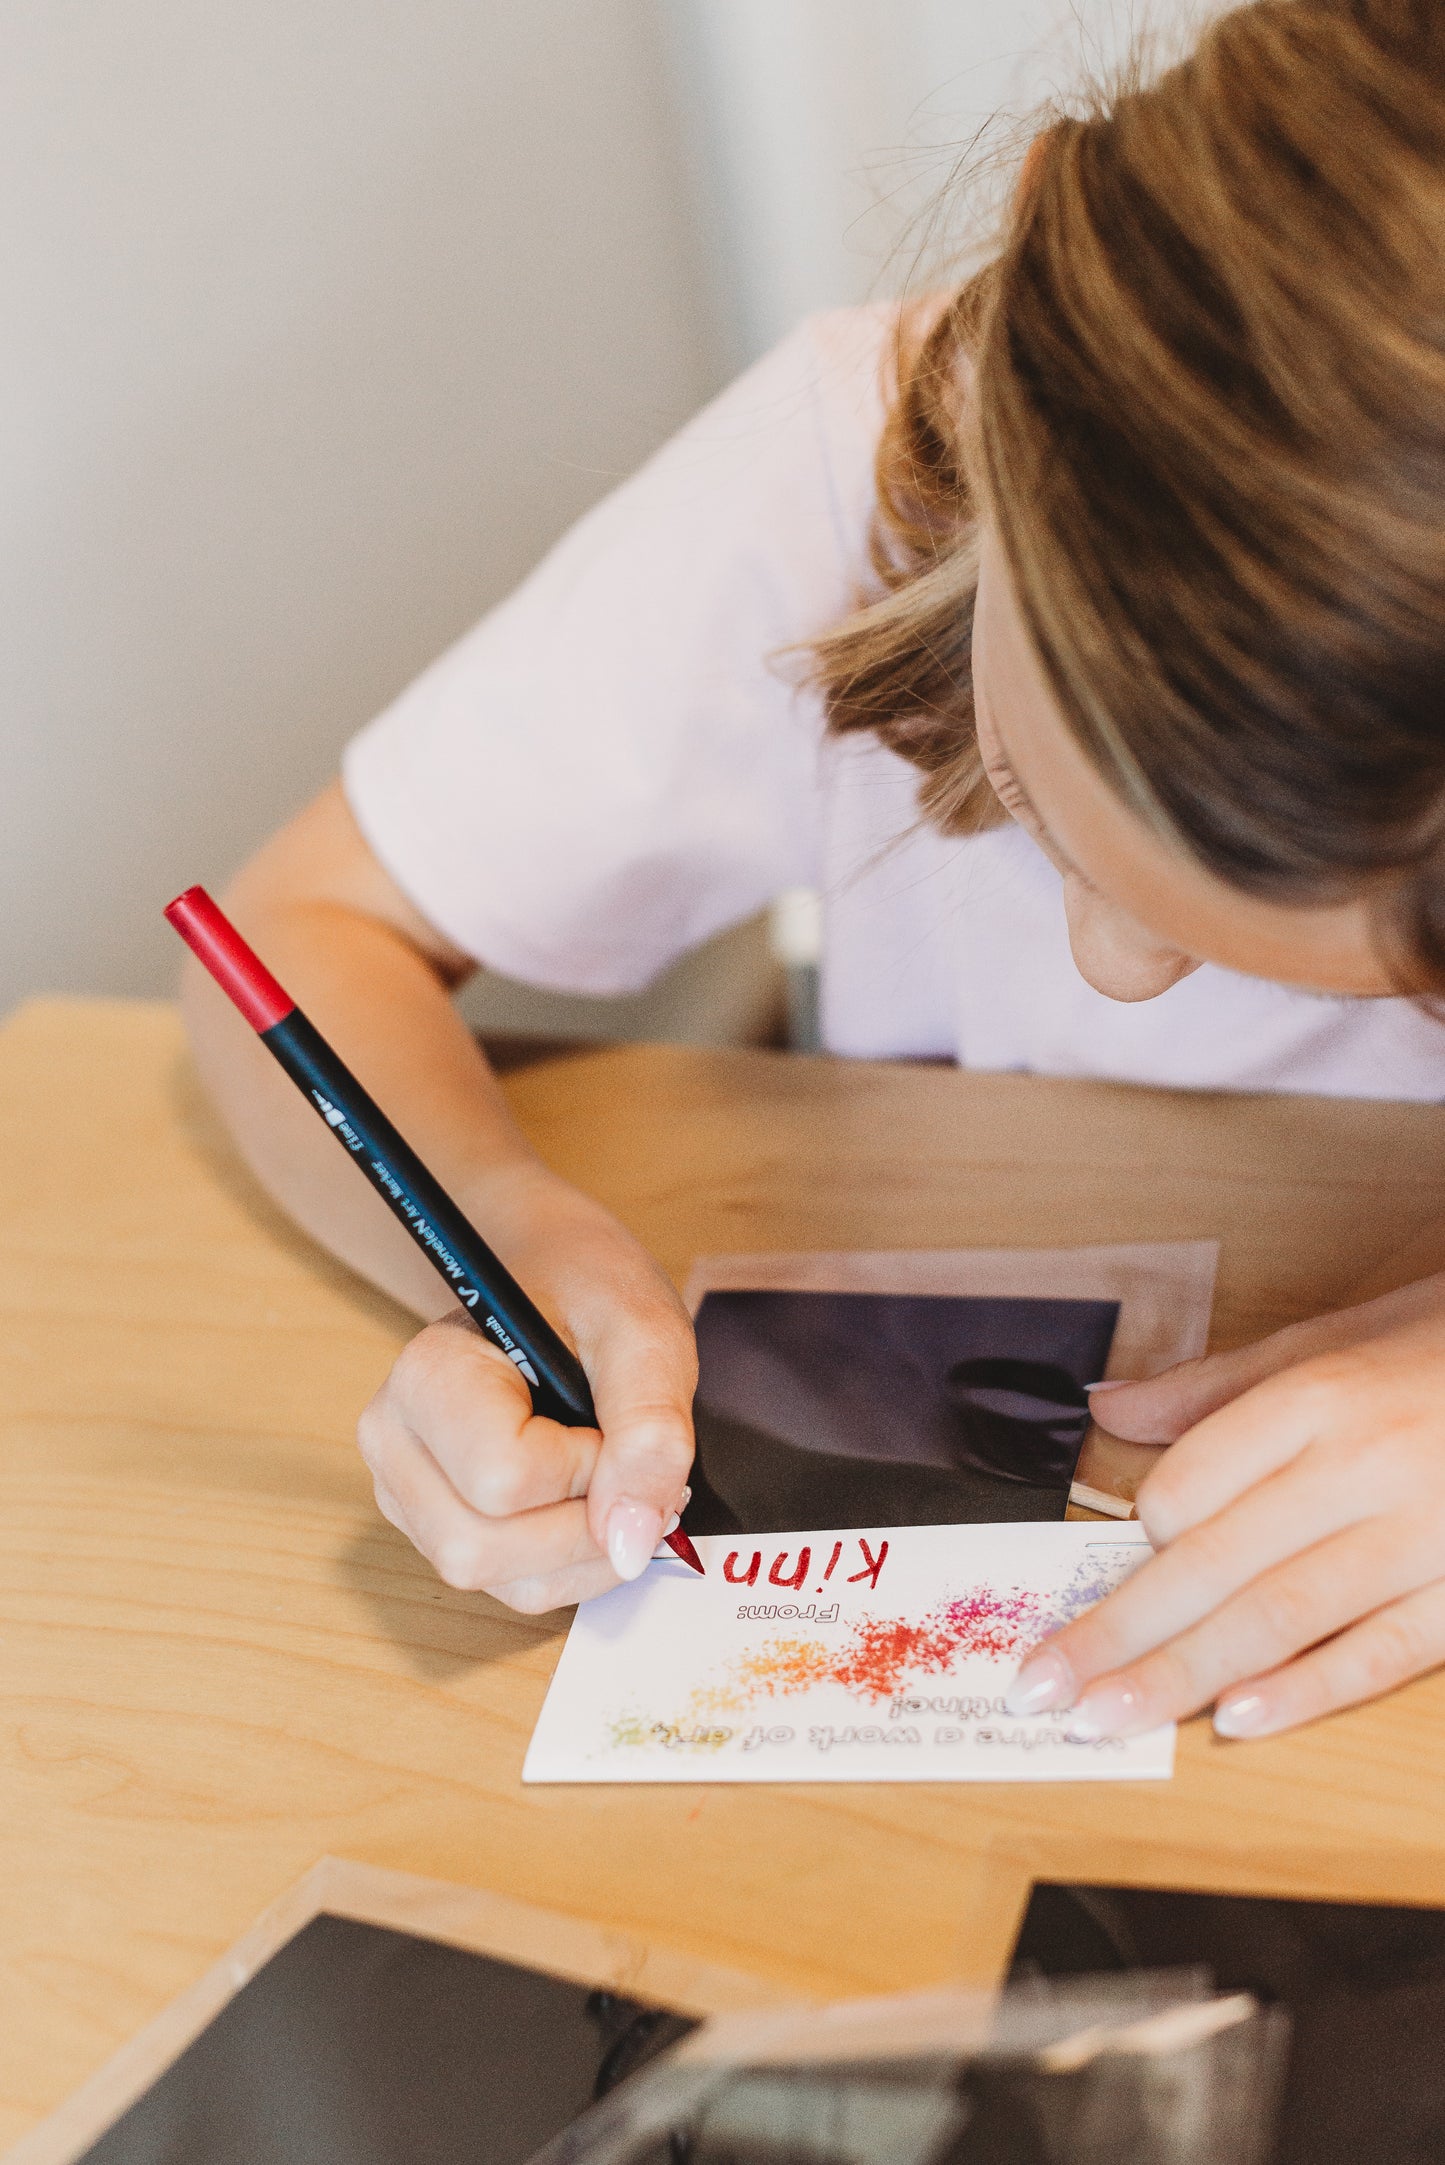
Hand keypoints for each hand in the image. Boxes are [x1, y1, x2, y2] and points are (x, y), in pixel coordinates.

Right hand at [356, 1168, 696, 1612]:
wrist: (556, 1278)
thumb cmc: (591, 1292)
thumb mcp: (644, 1334)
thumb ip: (649, 1429)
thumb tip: (634, 1538)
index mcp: (427, 1375)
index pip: (502, 1479)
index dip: (587, 1469)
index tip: (617, 1421)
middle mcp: (394, 1441)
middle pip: (485, 1549)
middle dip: (589, 1527)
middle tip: (641, 1465)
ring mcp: (407, 1493)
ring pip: (502, 1583)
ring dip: (588, 1555)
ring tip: (622, 1483)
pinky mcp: (436, 1528)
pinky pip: (511, 1588)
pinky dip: (574, 1566)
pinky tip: (597, 1507)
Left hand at [1005, 1273, 1444, 1738]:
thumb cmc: (1443, 1347)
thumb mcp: (1332, 1337)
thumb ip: (1215, 1385)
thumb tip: (1108, 1405)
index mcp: (1323, 1395)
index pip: (1195, 1477)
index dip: (1140, 1525)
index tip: (1106, 1558)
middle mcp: (1366, 1466)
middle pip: (1216, 1561)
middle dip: (1118, 1631)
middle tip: (1041, 1685)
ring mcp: (1426, 1535)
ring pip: (1282, 1616)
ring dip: (1183, 1674)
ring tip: (1105, 1715)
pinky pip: (1383, 1652)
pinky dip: (1309, 1691)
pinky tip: (1239, 1722)